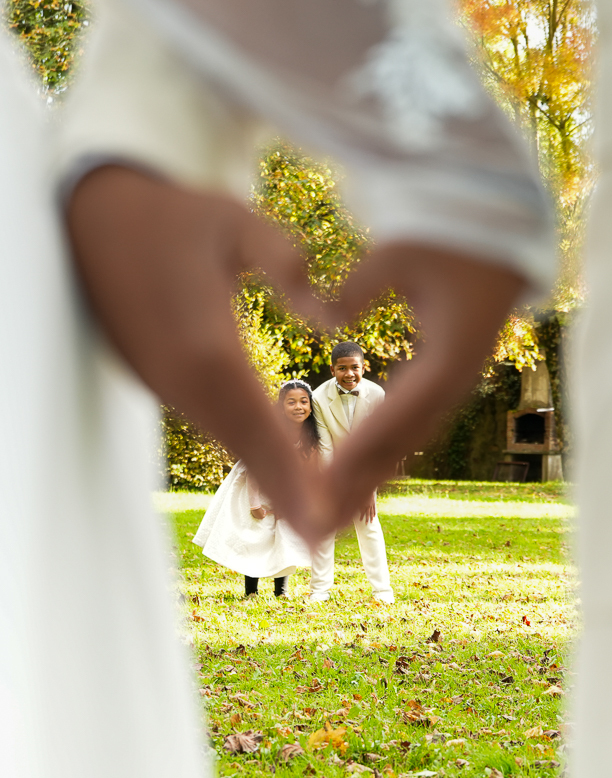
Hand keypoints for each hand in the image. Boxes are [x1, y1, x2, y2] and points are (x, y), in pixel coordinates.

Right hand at [67, 166, 325, 544]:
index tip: (328, 524)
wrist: (96, 226)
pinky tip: (284, 480)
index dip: (299, 481)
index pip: (263, 431)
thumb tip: (327, 310)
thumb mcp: (232, 221)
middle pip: (250, 458)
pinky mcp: (171, 388)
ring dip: (278, 489)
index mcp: (208, 350)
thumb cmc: (172, 218)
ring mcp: (175, 392)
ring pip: (234, 452)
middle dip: (294, 503)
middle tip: (335, 545)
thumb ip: (283, 258)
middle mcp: (189, 386)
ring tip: (321, 527)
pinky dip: (256, 462)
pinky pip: (222, 435)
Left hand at [316, 244, 523, 532]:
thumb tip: (326, 314)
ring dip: (369, 479)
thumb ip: (360, 284)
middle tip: (319, 522)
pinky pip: (410, 427)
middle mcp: (454, 382)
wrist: (495, 234)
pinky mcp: (443, 380)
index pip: (397, 416)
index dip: (358, 451)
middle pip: (401, 444)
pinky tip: (355, 478)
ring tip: (332, 516)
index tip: (322, 483)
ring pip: (406, 443)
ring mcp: (452, 385)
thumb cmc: (451, 235)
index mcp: (449, 358)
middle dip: (359, 483)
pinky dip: (380, 455)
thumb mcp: (401, 250)